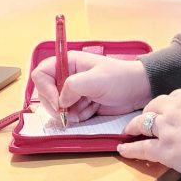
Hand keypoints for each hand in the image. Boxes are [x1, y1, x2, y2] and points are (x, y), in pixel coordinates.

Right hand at [31, 52, 151, 122]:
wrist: (139, 90)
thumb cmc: (120, 78)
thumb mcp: (95, 79)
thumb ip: (72, 87)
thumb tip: (60, 102)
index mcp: (68, 63)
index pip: (42, 73)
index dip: (44, 89)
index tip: (56, 102)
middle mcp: (68, 76)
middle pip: (46, 93)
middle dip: (56, 106)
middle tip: (68, 114)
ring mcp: (74, 92)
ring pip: (58, 107)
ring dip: (69, 113)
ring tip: (87, 109)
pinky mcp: (81, 104)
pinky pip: (70, 114)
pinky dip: (79, 116)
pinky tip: (93, 111)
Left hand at [118, 85, 180, 179]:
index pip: (173, 97)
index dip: (169, 104)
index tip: (169, 109)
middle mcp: (173, 109)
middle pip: (154, 107)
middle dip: (148, 112)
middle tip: (144, 118)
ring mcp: (166, 129)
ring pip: (143, 124)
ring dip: (133, 126)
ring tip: (127, 130)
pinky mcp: (164, 150)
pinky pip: (142, 148)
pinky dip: (130, 148)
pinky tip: (122, 148)